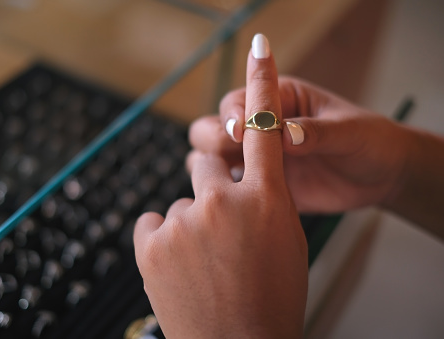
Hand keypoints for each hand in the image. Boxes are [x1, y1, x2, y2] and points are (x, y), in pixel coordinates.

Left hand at [134, 34, 307, 337]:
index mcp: (267, 200)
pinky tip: (178, 266)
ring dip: (189, 223)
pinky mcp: (151, 243)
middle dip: (210, 184)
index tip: (261, 51)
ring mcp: (184, 221)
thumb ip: (265, 200)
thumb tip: (238, 181)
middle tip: (218, 220)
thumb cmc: (271, 297)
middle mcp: (223, 201)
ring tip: (202, 262)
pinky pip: (152, 221)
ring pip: (180, 202)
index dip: (263, 85)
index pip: (265, 127)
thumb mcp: (286, 241)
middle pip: (204, 160)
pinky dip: (162, 239)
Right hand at [190, 77, 409, 213]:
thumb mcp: (349, 131)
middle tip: (234, 151)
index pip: (240, 101)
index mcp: (280, 101)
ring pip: (214, 158)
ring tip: (232, 179)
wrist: (381, 177)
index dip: (233, 114)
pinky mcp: (261, 187)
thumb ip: (318, 131)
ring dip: (212, 166)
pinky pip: (233, 190)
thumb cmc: (369, 140)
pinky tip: (235, 204)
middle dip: (215, 138)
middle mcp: (260, 128)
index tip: (239, 130)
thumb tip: (288, 135)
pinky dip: (226, 195)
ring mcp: (257, 159)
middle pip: (214, 127)